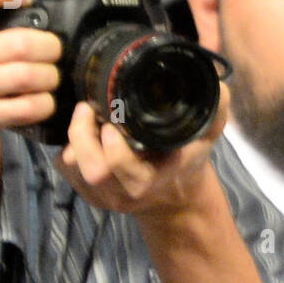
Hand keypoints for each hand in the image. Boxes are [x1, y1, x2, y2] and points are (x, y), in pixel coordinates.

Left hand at [54, 82, 229, 218]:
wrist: (174, 195)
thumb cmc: (184, 157)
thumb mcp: (205, 135)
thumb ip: (215, 111)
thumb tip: (219, 86)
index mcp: (156, 178)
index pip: (125, 165)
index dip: (112, 142)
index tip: (112, 118)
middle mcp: (130, 191)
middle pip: (94, 169)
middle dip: (84, 135)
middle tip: (89, 109)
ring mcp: (107, 196)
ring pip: (75, 167)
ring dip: (74, 139)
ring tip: (85, 117)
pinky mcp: (87, 194)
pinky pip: (64, 166)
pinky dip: (67, 146)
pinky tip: (83, 134)